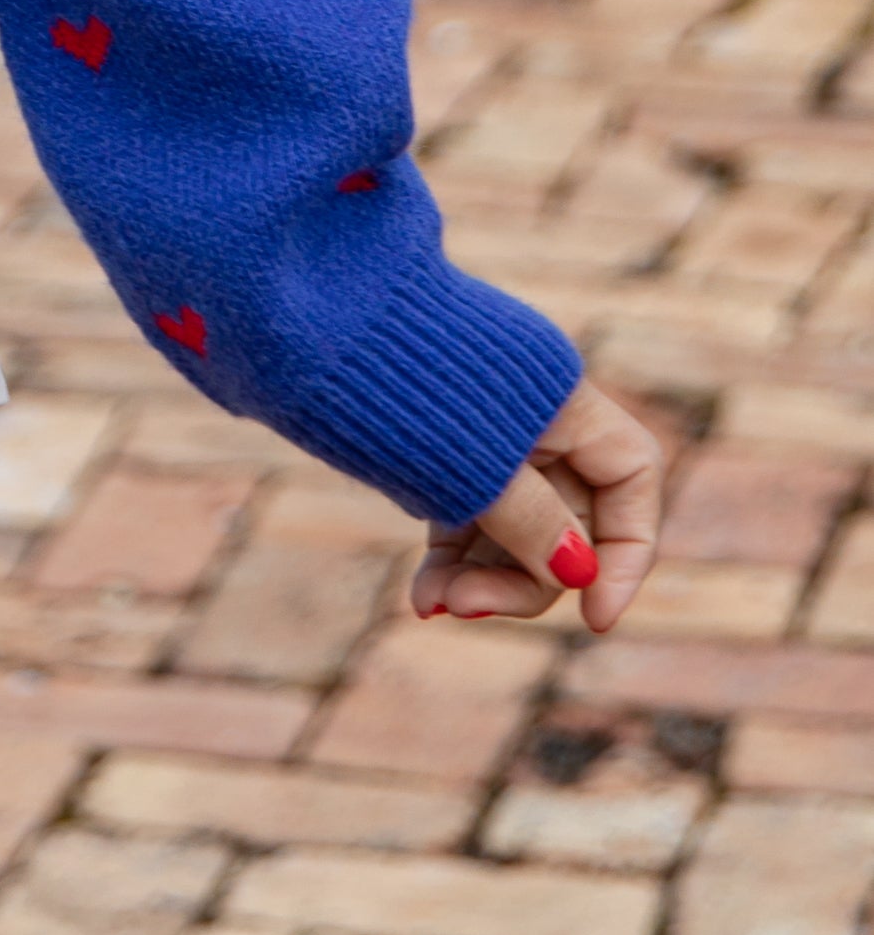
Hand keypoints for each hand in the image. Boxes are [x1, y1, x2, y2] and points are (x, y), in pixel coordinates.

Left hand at [413, 376, 660, 629]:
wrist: (302, 316)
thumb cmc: (397, 379)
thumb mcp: (472, 458)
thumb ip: (531, 518)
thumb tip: (577, 576)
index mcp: (562, 396)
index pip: (631, 475)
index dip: (627, 551)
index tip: (595, 617)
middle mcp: (535, 417)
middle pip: (569, 519)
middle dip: (527, 576)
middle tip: (468, 605)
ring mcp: (488, 440)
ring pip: (515, 529)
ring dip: (483, 577)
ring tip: (431, 604)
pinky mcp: (444, 457)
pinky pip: (468, 521)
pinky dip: (453, 561)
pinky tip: (423, 598)